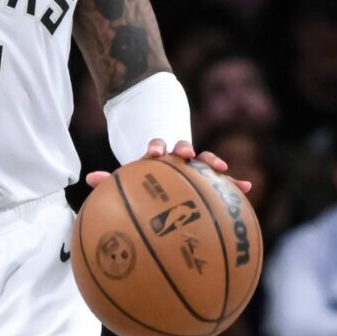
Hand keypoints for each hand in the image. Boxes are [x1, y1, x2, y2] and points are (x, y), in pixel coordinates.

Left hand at [83, 138, 254, 193]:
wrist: (166, 160)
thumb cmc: (145, 175)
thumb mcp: (130, 175)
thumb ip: (111, 178)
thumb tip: (88, 179)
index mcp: (158, 155)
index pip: (158, 147)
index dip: (156, 148)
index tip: (155, 152)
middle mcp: (178, 156)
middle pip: (184, 147)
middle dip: (186, 149)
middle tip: (187, 153)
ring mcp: (195, 164)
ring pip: (206, 160)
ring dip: (211, 162)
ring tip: (220, 167)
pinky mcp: (209, 176)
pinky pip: (223, 181)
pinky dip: (234, 183)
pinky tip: (248, 188)